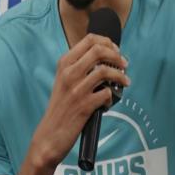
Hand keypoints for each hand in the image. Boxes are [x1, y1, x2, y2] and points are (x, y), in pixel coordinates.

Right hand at [29, 33, 129, 168]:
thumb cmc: (60, 108)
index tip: (115, 50)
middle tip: (124, 64)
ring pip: (105, 70)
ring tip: (125, 81)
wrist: (49, 135)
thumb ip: (78, 67)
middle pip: (98, 50)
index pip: (89, 39)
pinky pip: (107, 93)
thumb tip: (103, 57)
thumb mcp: (63, 80)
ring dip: (120, 75)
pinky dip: (112, 96)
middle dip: (116, 55)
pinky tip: (108, 102)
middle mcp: (69, 73)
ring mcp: (77, 89)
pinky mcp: (84, 105)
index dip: (107, 42)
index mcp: (64, 64)